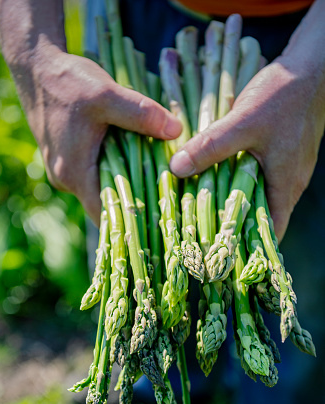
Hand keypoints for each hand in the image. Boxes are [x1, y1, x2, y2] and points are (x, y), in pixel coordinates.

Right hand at [17, 47, 181, 225]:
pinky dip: (114, 171)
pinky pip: (94, 174)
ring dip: (125, 185)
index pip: (105, 214)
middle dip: (134, 203)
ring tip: (157, 182)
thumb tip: (176, 131)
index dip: (132, 221)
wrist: (36, 66)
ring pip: (100, 188)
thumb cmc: (67, 81)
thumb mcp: (107, 94)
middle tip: (167, 200)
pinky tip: (135, 161)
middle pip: (105, 204)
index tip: (160, 220)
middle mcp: (66, 179)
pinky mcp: (67, 159)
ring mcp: (64, 170)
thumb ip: (141, 114)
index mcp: (73, 173)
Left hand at [170, 57, 324, 241]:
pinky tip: (213, 175)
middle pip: (259, 218)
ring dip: (231, 202)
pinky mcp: (277, 155)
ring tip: (198, 207)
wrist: (308, 67)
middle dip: (231, 227)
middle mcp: (287, 183)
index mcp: (286, 185)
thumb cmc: (283, 95)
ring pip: (255, 197)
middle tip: (199, 232)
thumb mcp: (243, 121)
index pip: (270, 234)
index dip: (247, 249)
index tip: (218, 255)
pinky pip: (255, 177)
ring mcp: (284, 169)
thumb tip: (177, 169)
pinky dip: (235, 181)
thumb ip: (211, 146)